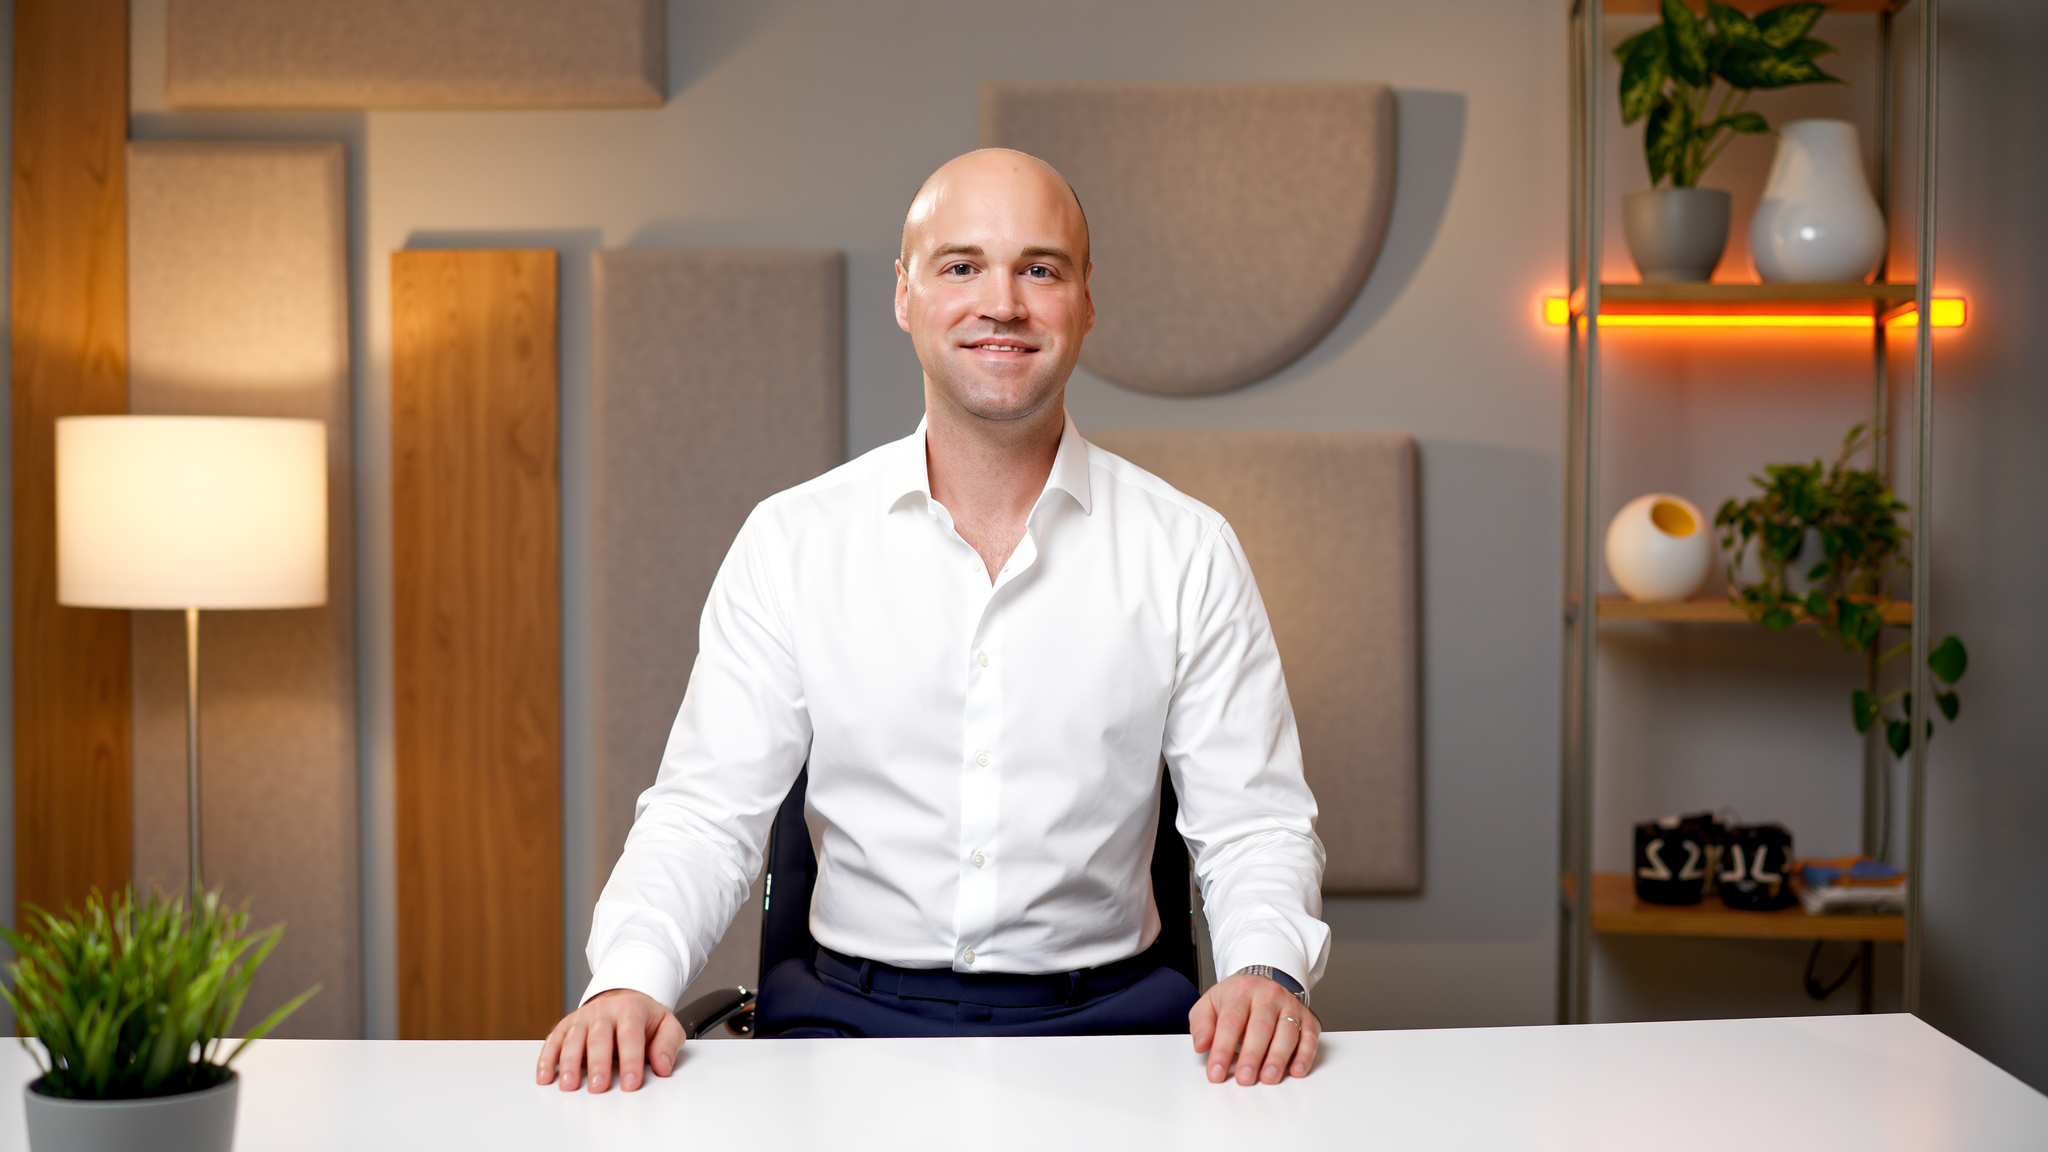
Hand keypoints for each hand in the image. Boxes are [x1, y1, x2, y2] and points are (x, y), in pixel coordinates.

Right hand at [537, 988, 683, 1092]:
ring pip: (573, 1038)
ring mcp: (583, 1017)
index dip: (630, 1060)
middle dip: (598, 1063)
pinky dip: (547, 1058)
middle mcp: (604, 1010)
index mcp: (631, 1009)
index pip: (630, 1036)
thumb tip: (662, 1066)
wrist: (624, 999)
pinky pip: (553, 1040)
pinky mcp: (567, 1025)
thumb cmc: (645, 1018)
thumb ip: (668, 1045)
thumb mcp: (667, 1025)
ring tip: (569, 1085)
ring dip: (569, 1063)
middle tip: (598, 1087)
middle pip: (599, 1037)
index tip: (630, 1083)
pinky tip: (545, 1076)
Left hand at [1189, 973, 1319, 1084]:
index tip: (1216, 1072)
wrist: (1261, 983)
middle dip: (1252, 1056)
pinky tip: (1296, 1070)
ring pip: (1287, 1032)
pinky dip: (1305, 1055)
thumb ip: (1202, 1024)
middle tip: (1244, 1078)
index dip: (1223, 1049)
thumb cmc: (1234, 999)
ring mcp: (1290, 1006)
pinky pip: (1309, 1037)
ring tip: (1268, 1078)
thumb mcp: (1210, 1004)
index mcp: (1241, 991)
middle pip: (1261, 1027)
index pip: (1231, 1022)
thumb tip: (1201, 1045)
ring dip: (1278, 1058)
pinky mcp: (1307, 1018)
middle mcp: (1268, 996)